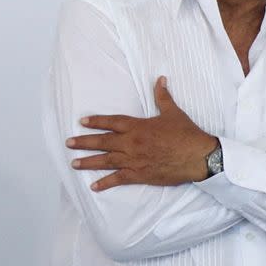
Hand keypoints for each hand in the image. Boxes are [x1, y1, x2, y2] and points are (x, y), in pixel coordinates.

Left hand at [66, 76, 217, 191]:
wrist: (197, 156)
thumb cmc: (186, 133)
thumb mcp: (173, 112)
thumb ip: (162, 96)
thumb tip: (160, 79)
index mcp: (138, 127)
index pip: (112, 122)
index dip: (96, 121)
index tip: (83, 122)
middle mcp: (132, 143)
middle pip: (103, 142)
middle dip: (84, 142)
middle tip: (69, 143)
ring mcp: (134, 160)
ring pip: (106, 161)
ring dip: (88, 162)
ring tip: (74, 163)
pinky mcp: (140, 175)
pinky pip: (119, 179)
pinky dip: (105, 183)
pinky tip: (94, 186)